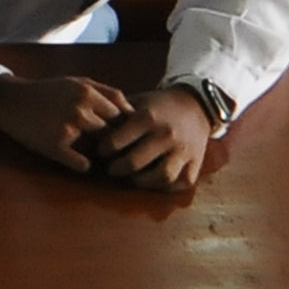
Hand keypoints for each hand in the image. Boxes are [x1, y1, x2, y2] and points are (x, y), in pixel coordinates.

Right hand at [0, 74, 130, 173]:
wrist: (10, 100)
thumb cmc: (47, 91)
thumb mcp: (78, 82)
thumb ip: (106, 92)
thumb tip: (131, 110)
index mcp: (88, 92)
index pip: (121, 114)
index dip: (124, 125)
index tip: (122, 133)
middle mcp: (80, 109)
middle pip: (113, 131)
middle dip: (114, 140)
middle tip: (112, 148)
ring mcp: (68, 128)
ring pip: (100, 147)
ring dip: (101, 153)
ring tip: (98, 155)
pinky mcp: (54, 145)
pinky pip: (81, 164)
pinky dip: (84, 166)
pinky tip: (81, 162)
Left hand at [83, 87, 214, 190]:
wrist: (197, 104)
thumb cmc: (159, 105)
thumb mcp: (139, 102)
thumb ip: (118, 116)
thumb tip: (92, 129)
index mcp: (148, 117)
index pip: (117, 141)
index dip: (104, 150)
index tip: (100, 151)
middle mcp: (166, 134)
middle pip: (135, 162)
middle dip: (117, 169)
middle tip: (111, 169)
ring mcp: (183, 150)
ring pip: (161, 176)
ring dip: (142, 182)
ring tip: (132, 178)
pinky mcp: (196, 163)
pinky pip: (180, 182)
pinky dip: (165, 186)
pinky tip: (153, 181)